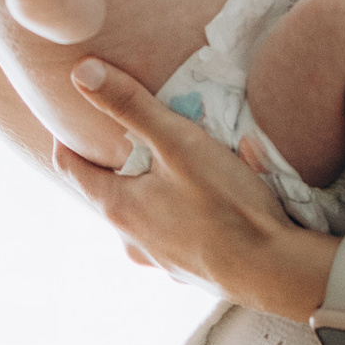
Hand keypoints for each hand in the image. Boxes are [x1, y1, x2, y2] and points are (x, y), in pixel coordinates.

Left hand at [52, 57, 333, 316]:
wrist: (277, 271)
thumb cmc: (227, 205)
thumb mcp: (178, 142)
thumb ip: (130, 106)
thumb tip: (81, 73)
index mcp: (118, 208)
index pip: (71, 168)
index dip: (68, 139)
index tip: (71, 118)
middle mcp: (130, 240)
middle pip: (107, 192)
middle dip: (116, 163)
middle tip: (131, 133)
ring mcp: (159, 260)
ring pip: (141, 216)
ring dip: (148, 191)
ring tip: (171, 165)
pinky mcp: (189, 271)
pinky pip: (171, 235)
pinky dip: (176, 214)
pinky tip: (203, 203)